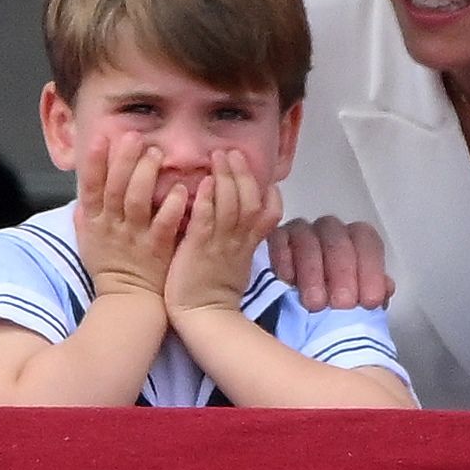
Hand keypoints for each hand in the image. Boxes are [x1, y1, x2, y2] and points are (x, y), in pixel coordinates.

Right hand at [71, 140, 188, 301]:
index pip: (89, 187)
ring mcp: (135, 237)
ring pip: (137, 201)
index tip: (101, 137)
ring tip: (156, 153)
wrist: (128, 302)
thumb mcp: (88, 241)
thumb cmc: (110, 267)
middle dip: (123, 160)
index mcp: (94, 222)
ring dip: (146, 175)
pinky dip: (171, 206)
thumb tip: (82, 193)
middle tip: (134, 136)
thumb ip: (85, 215)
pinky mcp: (157, 249)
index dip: (94, 162)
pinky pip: (164, 225)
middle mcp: (112, 227)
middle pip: (115, 188)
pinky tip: (180, 190)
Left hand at [163, 150, 279, 317]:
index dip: (268, 191)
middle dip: (243, 173)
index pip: (270, 212)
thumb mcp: (237, 263)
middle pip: (250, 199)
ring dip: (226, 177)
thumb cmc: (214, 292)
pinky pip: (207, 220)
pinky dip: (208, 199)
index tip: (261, 173)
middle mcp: (239, 240)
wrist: (203, 318)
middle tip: (232, 152)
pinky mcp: (199, 249)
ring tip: (218, 156)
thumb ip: (239, 239)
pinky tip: (205, 183)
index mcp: (249, 244)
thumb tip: (238, 219)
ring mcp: (221, 244)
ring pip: (231, 204)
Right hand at [262, 216, 391, 310]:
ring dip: (313, 270)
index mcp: (354, 243)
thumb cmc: (326, 311)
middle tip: (342, 304)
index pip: (367, 241)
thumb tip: (385, 289)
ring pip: (308, 237)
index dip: (370, 270)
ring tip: (315, 304)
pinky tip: (288, 281)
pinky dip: (283, 258)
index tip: (369, 301)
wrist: (288, 324)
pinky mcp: (272, 240)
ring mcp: (299, 234)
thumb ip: (371, 294)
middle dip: (343, 272)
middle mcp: (328, 233)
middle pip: (338, 238)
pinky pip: (278, 238)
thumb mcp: (353, 307)